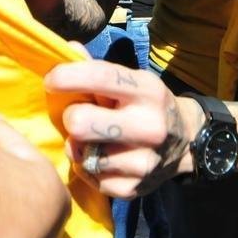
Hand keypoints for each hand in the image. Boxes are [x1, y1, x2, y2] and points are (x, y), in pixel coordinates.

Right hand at [0, 114, 70, 237]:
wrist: (17, 209)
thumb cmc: (18, 173)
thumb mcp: (14, 147)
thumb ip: (5, 135)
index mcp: (58, 201)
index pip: (45, 201)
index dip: (26, 198)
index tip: (7, 194)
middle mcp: (52, 231)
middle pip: (33, 230)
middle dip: (13, 223)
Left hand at [44, 60, 202, 198]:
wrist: (186, 143)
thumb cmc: (147, 105)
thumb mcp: (132, 82)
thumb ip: (96, 68)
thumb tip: (67, 49)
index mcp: (148, 91)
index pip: (101, 77)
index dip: (67, 76)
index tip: (51, 80)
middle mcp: (149, 126)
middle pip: (81, 122)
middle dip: (73, 118)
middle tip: (79, 117)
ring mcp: (143, 161)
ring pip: (81, 154)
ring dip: (79, 146)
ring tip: (92, 139)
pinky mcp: (133, 188)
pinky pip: (89, 177)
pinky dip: (88, 168)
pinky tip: (101, 157)